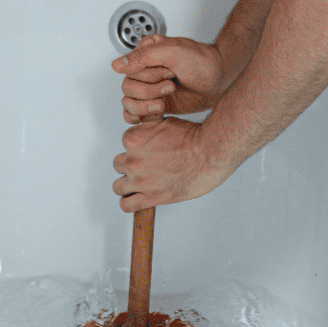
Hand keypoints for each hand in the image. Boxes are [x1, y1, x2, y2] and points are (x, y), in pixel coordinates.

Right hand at [111, 34, 227, 123]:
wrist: (221, 78)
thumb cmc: (202, 61)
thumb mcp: (172, 51)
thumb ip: (143, 57)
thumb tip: (116, 65)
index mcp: (146, 54)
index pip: (128, 71)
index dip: (147, 76)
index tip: (168, 72)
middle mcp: (145, 71)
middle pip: (127, 88)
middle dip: (149, 90)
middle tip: (171, 86)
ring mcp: (149, 89)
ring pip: (128, 103)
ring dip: (146, 104)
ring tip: (166, 100)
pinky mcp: (155, 104)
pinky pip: (133, 115)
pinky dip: (138, 117)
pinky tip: (153, 114)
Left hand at [112, 117, 233, 211]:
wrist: (209, 154)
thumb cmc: (193, 137)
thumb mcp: (165, 121)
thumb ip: (149, 125)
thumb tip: (144, 123)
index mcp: (133, 139)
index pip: (125, 144)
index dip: (136, 148)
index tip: (147, 151)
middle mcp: (133, 159)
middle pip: (118, 165)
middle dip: (131, 166)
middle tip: (146, 167)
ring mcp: (140, 180)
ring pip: (118, 187)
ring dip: (128, 185)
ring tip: (141, 184)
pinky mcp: (151, 197)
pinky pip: (126, 205)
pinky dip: (129, 203)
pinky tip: (137, 199)